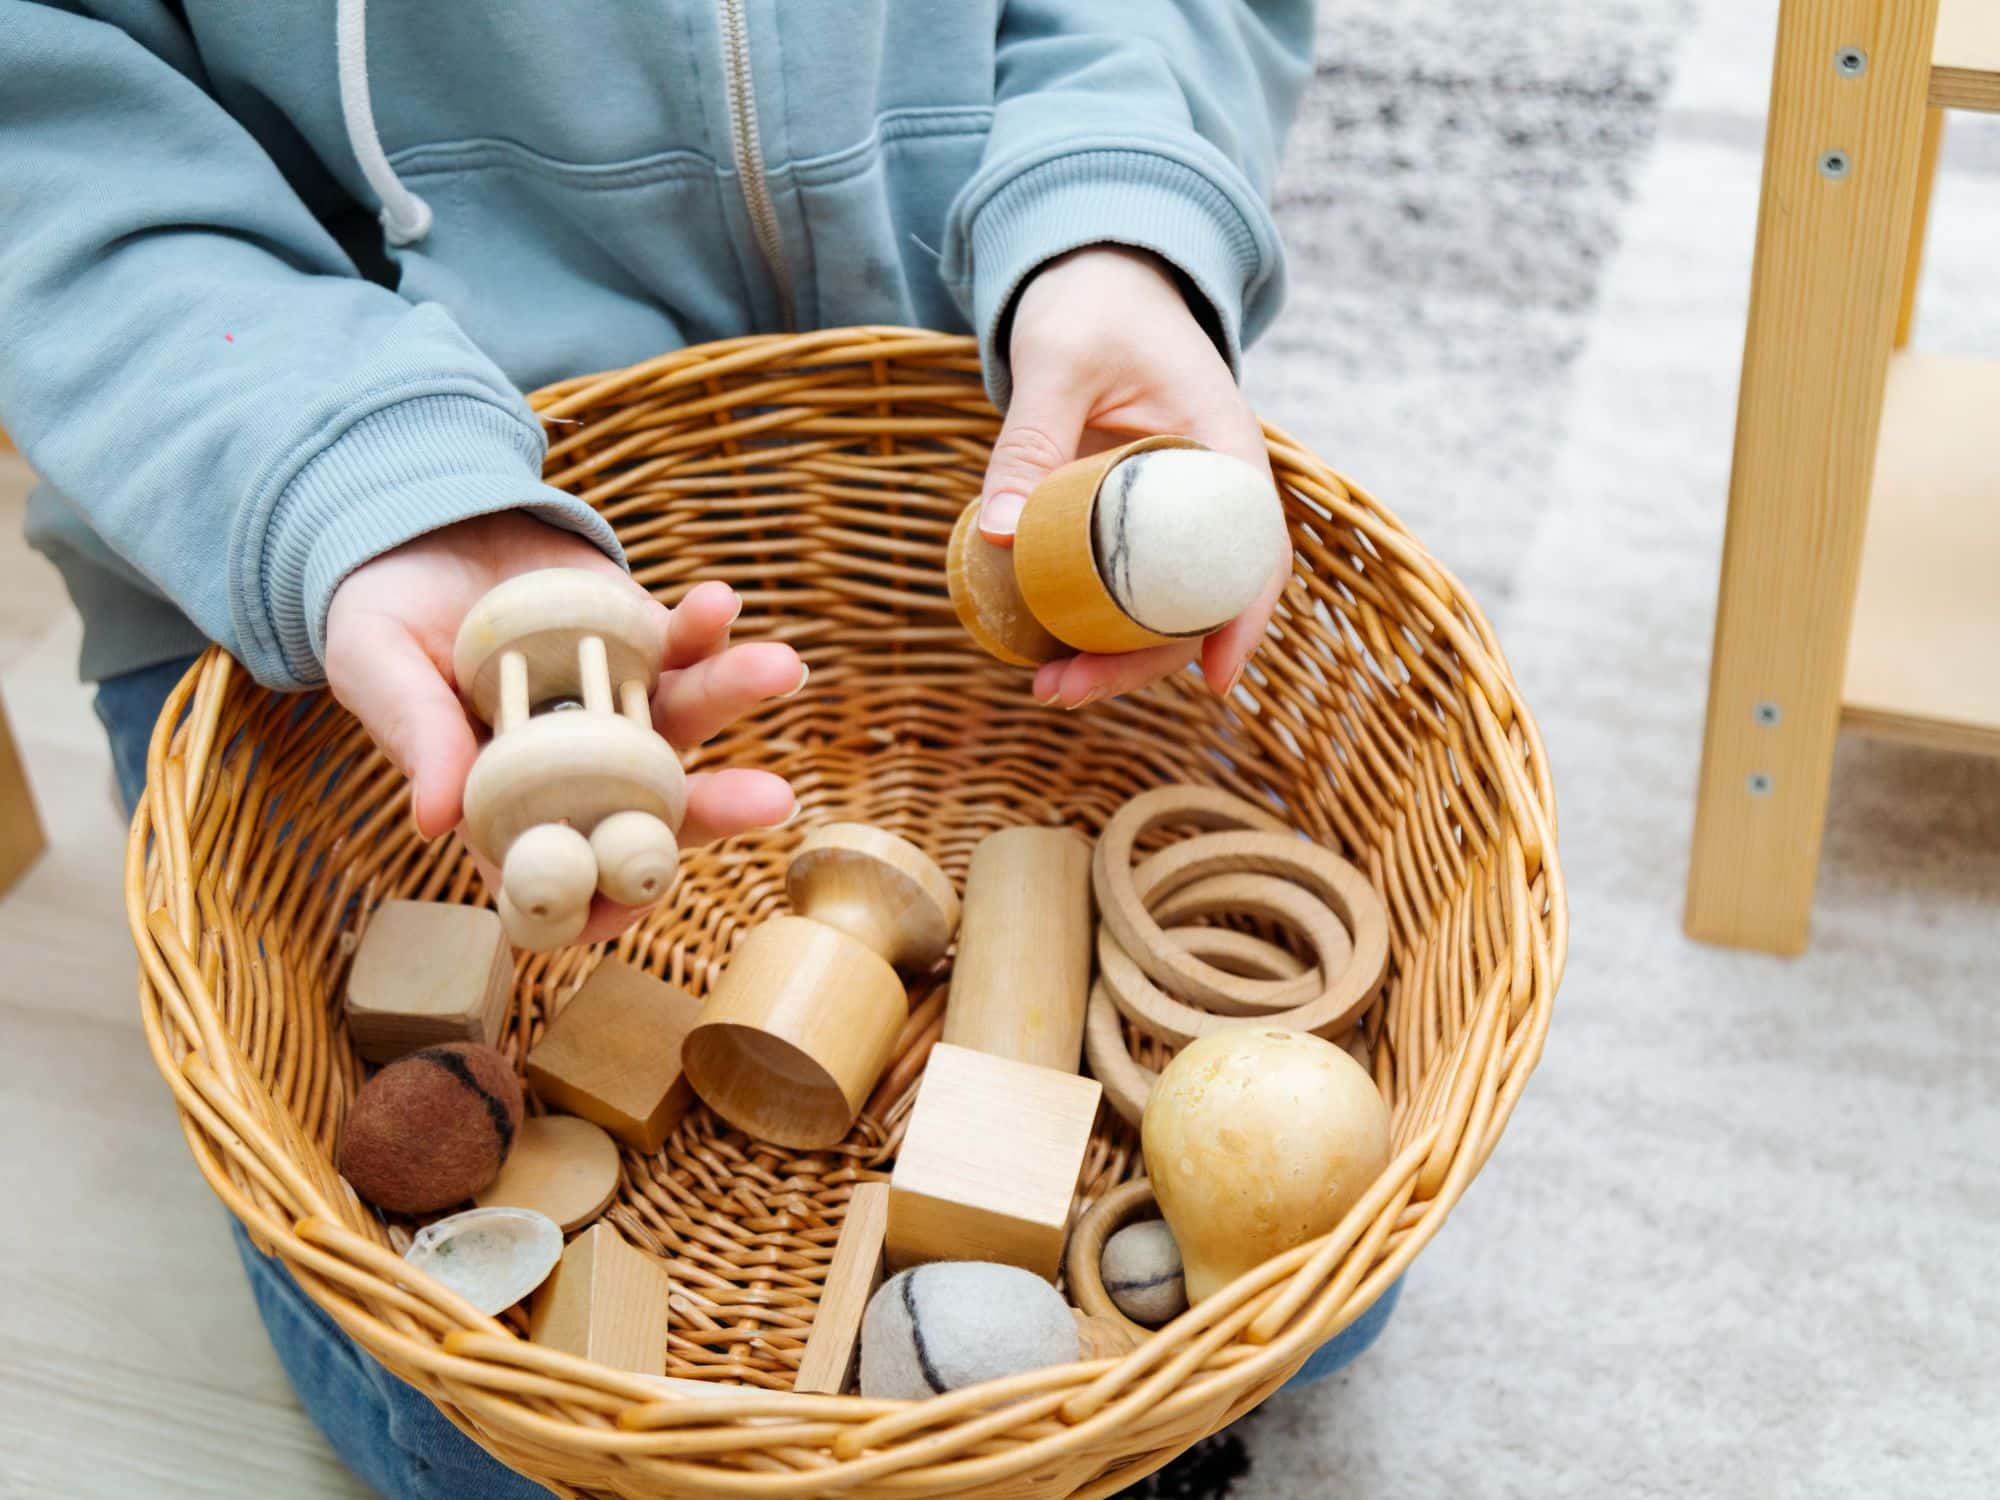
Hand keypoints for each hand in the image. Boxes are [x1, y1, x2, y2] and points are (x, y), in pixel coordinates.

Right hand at [326, 512, 802, 942]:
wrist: (420, 532)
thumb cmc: (383, 617)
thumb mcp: (375, 668)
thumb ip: (414, 735)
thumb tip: (436, 821)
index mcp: (508, 805)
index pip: (563, 877)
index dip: (600, 903)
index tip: (633, 902)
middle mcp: (581, 771)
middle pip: (653, 810)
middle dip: (713, 809)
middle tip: (769, 799)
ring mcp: (622, 706)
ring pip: (687, 722)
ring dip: (734, 698)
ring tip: (777, 667)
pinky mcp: (644, 643)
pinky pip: (685, 643)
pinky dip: (706, 625)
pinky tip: (719, 601)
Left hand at [977, 246, 1284, 708]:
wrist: (1094, 276)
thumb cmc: (1091, 304)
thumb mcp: (1056, 362)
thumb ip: (1030, 442)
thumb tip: (996, 536)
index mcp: (1223, 447)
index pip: (1255, 549)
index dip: (1242, 619)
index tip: (1216, 680)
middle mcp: (1210, 490)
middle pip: (1203, 598)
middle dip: (1144, 661)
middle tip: (1065, 692)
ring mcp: (1172, 511)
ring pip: (1163, 605)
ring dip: (1115, 656)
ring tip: (1047, 690)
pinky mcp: (1132, 521)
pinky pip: (1125, 586)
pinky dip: (1093, 624)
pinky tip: (1044, 652)